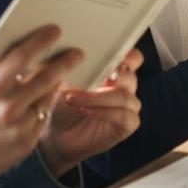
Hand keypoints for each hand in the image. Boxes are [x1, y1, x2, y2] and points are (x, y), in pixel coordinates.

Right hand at [0, 26, 82, 187]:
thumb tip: (25, 60)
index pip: (22, 57)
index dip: (41, 41)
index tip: (55, 31)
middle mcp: (7, 107)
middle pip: (46, 77)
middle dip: (65, 63)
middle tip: (77, 53)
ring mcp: (20, 127)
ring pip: (48, 99)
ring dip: (55, 86)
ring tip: (61, 76)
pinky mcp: (27, 143)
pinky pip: (43, 119)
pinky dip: (43, 109)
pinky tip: (42, 104)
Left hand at [39, 49, 143, 176]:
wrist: (55, 134)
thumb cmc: (60, 106)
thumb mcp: (64, 82)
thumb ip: (73, 67)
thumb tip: (70, 53)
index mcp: (114, 72)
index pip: (133, 58)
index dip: (127, 56)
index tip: (108, 56)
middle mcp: (124, 88)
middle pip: (130, 75)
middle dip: (111, 75)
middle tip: (92, 76)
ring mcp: (128, 107)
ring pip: (125, 96)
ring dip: (98, 97)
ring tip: (74, 98)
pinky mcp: (127, 125)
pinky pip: (125, 116)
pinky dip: (105, 112)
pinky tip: (87, 110)